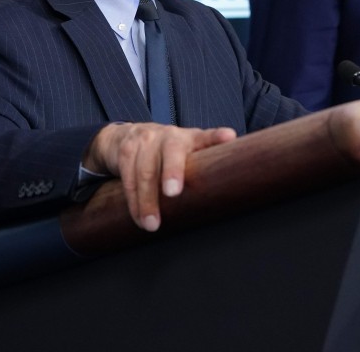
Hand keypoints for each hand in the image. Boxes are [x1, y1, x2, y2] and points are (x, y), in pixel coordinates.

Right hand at [84, 122, 235, 231]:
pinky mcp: (127, 151)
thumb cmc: (165, 150)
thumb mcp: (187, 151)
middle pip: (171, 153)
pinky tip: (138, 217)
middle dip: (172, 171)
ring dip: (147, 200)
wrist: (125, 136)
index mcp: (189, 137)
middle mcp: (168, 135)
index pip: (206, 136)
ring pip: (145, 171)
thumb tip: (235, 181)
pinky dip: (133, 201)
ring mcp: (145, 140)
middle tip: (173, 192)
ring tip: (152, 224)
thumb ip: (206, 162)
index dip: (217, 136)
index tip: (228, 137)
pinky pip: (128, 178)